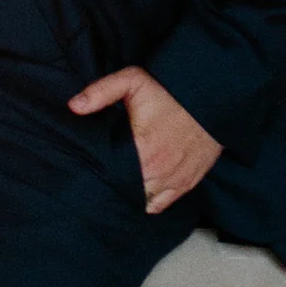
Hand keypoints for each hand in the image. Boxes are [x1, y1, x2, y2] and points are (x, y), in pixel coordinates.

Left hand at [68, 64, 221, 213]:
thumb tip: (73, 106)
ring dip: (131, 193)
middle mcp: (157, 170)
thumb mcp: (132, 81)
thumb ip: (101, 92)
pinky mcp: (187, 183)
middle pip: (124, 190)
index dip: (98, 172)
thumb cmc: (169, 91)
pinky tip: (140, 187)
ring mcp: (173, 180)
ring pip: (141, 201)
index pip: (110, 174)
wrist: (212, 98)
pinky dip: (149, 200)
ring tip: (121, 181)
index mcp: (141, 149)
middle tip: (105, 172)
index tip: (92, 166)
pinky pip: (160, 205)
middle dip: (113, 184)